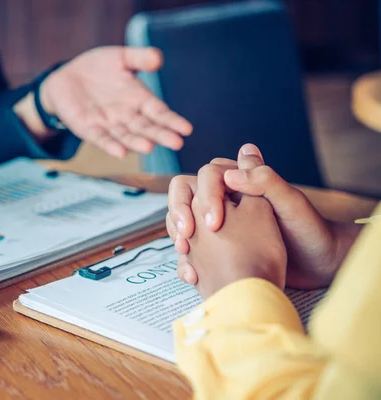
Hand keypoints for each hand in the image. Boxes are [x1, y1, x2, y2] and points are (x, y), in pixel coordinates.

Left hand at [40, 46, 192, 157]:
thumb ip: (139, 58)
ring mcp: (108, 124)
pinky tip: (120, 153)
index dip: (172, 121)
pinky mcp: (89, 129)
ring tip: (149, 147)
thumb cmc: (98, 68)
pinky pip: (101, 139)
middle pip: (146, 127)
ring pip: (126, 136)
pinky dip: (110, 146)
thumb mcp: (120, 58)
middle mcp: (127, 116)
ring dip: (136, 143)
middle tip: (176, 143)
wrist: (66, 77)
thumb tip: (158, 58)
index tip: (187, 129)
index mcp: (139, 99)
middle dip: (160, 135)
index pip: (159, 112)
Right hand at [167, 143, 360, 288]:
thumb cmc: (310, 231)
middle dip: (180, 211)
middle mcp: (228, 198)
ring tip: (185, 254)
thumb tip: (229, 171)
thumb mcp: (290, 204)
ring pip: (185, 219)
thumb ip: (265, 181)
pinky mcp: (217, 244)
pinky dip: (186, 258)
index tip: (214, 222)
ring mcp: (220, 222)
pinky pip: (192, 245)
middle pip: (187, 193)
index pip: (209, 175)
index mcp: (244, 182)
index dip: (205, 195)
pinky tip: (192, 274)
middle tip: (186, 236)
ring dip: (178, 234)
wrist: (318, 265)